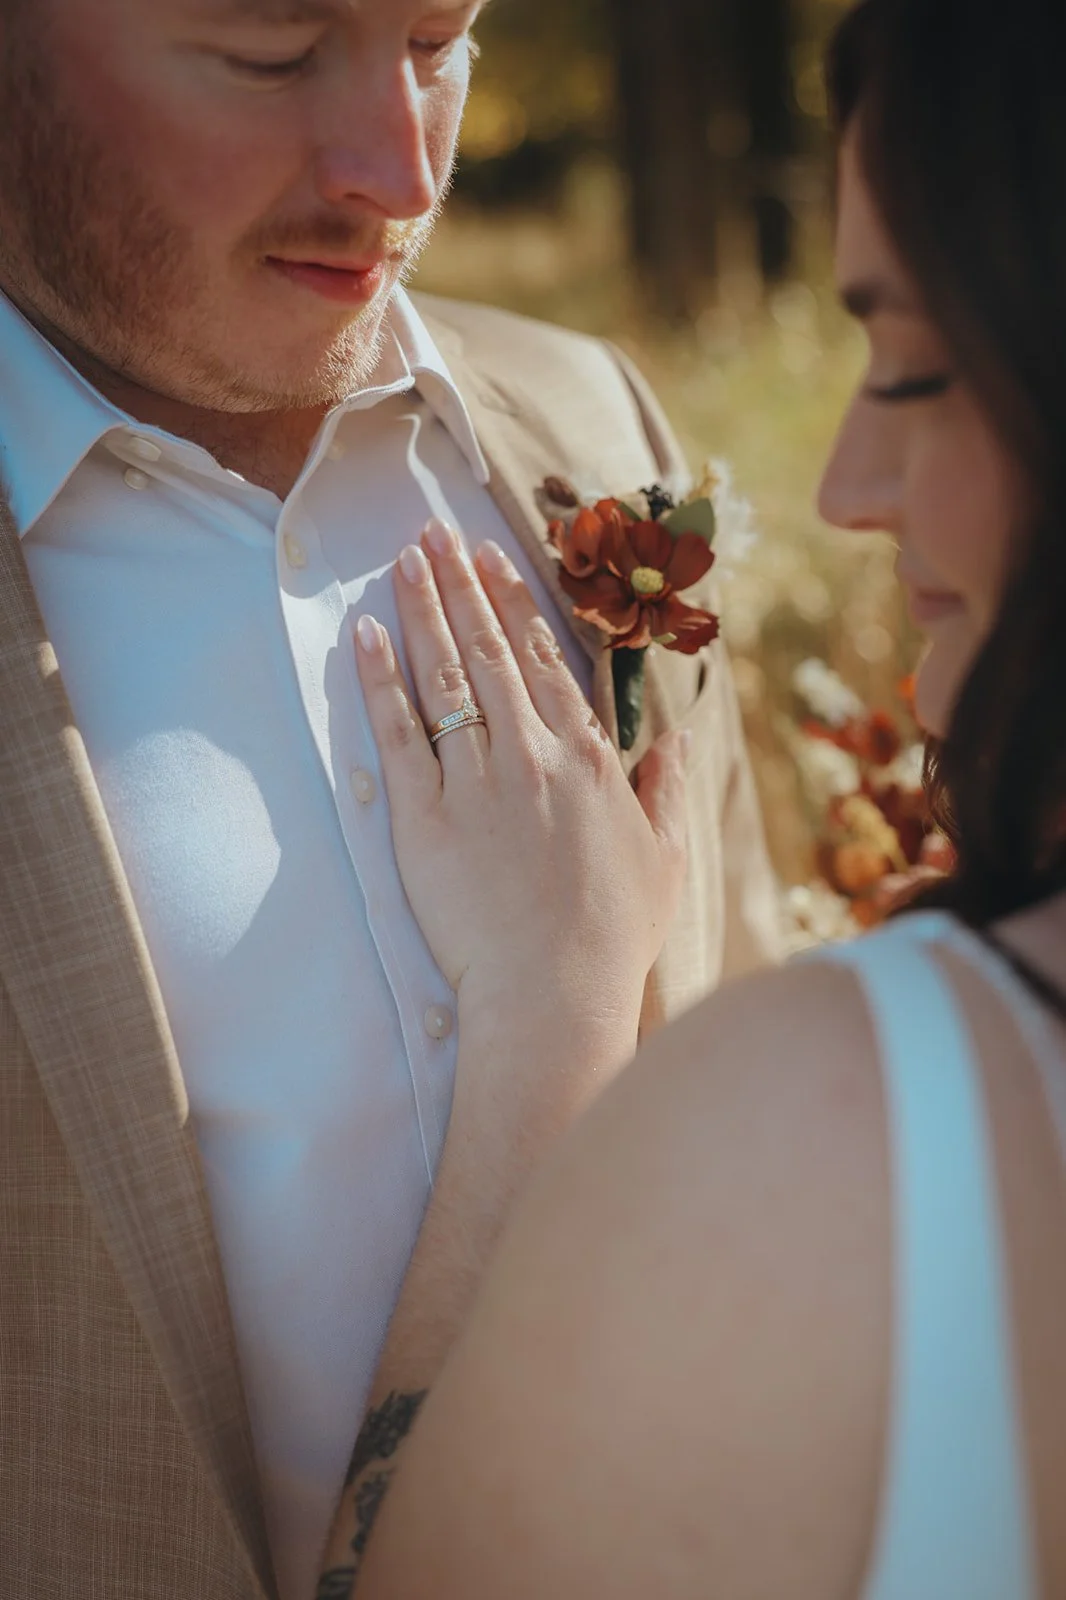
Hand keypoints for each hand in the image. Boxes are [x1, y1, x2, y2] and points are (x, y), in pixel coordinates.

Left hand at [355, 520, 688, 1056]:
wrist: (555, 993)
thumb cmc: (614, 935)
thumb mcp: (663, 858)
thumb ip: (668, 791)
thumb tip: (678, 742)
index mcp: (588, 757)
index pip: (545, 659)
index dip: (514, 602)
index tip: (491, 558)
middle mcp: (533, 752)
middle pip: (491, 649)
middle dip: (460, 583)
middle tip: (434, 532)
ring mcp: (477, 780)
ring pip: (447, 675)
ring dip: (423, 609)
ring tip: (404, 559)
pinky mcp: (425, 817)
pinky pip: (399, 733)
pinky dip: (380, 679)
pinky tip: (365, 635)